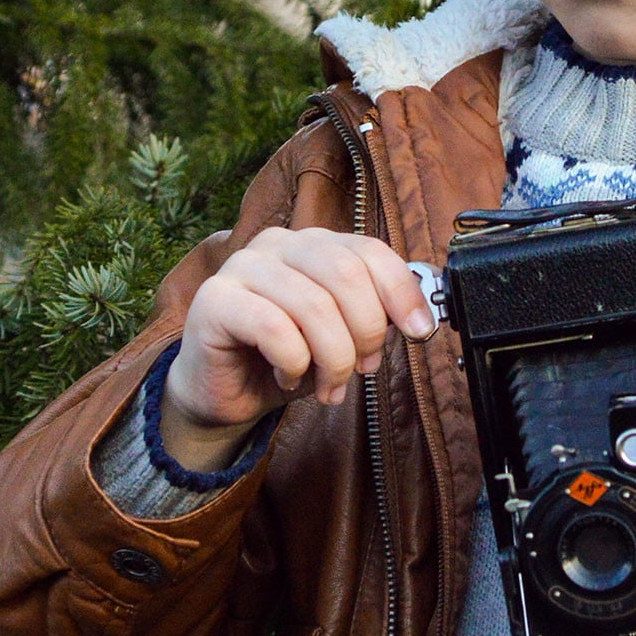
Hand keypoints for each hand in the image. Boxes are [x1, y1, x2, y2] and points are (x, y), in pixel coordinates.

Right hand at [161, 228, 435, 471]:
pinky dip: (294, 363)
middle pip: (346, 274)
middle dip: (367, 331)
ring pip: (314, 306)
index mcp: (314, 242)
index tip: (421, 330)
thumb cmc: (287, 359)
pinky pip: (274, 328)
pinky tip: (288, 377)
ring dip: (333, 359)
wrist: (225, 393)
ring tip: (330, 387)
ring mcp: (243, 265)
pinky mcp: (215, 299)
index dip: (401, 291)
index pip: (369, 250)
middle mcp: (278, 242)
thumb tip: (419, 316)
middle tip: (363, 369)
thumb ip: (375, 315)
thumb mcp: (342, 335)